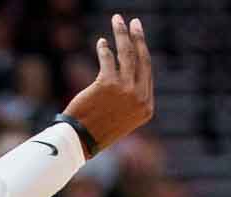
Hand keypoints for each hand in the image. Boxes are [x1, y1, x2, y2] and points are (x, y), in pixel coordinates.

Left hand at [62, 15, 154, 153]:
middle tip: (134, 22)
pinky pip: (108, 59)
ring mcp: (125, 90)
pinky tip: (102, 43)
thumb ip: (131, 96)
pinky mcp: (107, 84)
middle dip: (138, 37)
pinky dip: (104, 48)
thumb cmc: (99, 130)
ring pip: (126, 54)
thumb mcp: (123, 117)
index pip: (148, 72)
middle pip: (142, 59)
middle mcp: (139, 97)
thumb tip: (128, 68)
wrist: (82, 141)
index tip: (139, 39)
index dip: (143, 52)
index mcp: (146, 107)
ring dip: (121, 34)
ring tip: (118, 20)